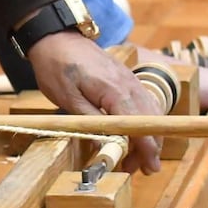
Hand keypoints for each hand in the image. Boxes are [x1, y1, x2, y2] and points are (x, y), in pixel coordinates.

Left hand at [27, 31, 163, 173]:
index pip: (140, 125)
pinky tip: (133, 133)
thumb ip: (89, 123)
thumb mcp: (67, 99)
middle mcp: (129, 84)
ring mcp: (130, 79)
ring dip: (146, 135)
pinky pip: (144, 102)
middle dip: (148, 148)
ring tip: (134, 157)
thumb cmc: (57, 66)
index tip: (150, 167)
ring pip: (151, 112)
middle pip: (151, 121)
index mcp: (115, 91)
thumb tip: (104, 148)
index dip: (147, 149)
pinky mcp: (126, 78)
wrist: (56, 38)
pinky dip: (143, 121)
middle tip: (137, 169)